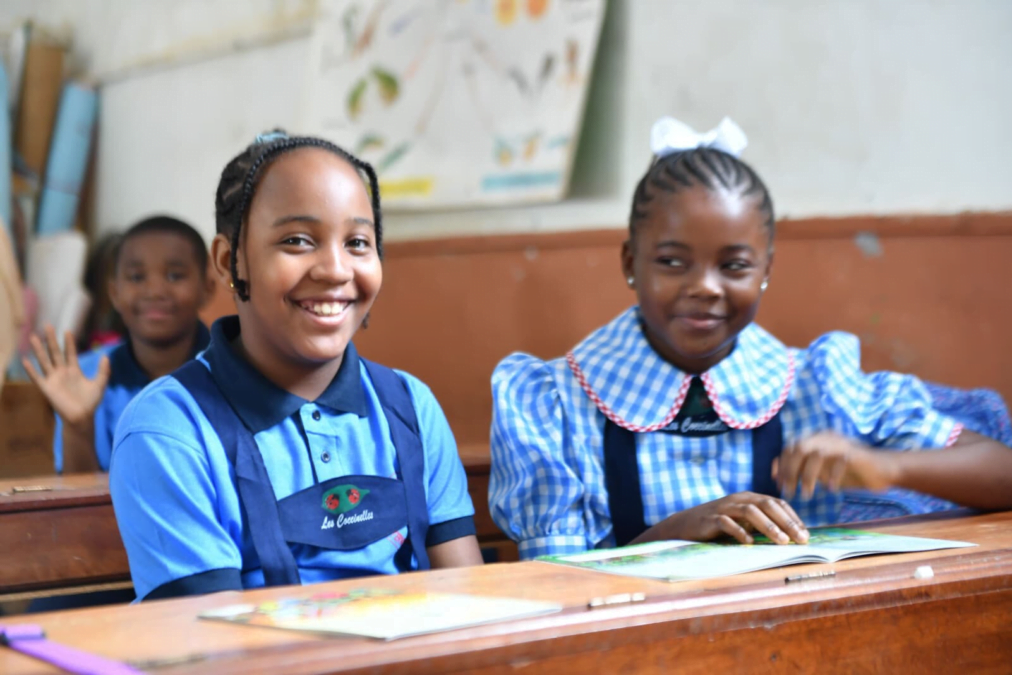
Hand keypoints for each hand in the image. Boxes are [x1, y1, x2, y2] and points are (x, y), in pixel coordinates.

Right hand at [22, 325, 109, 427]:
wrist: (82, 417)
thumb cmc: (90, 402)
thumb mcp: (99, 384)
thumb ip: (103, 371)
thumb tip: (106, 356)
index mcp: (74, 370)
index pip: (70, 353)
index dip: (69, 343)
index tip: (67, 331)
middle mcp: (62, 372)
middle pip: (55, 353)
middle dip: (51, 340)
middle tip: (47, 325)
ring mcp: (54, 380)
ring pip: (45, 361)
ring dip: (39, 350)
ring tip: (33, 337)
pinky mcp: (47, 389)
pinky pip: (37, 378)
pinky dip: (31, 370)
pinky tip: (25, 360)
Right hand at [657, 492, 809, 544]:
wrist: (685, 525)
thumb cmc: (718, 526)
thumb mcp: (742, 523)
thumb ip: (761, 525)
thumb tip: (790, 537)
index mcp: (749, 498)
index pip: (776, 503)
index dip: (793, 517)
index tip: (806, 534)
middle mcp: (738, 499)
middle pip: (767, 505)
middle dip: (787, 522)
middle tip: (801, 539)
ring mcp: (724, 507)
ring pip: (750, 511)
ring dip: (769, 526)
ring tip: (782, 541)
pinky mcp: (710, 518)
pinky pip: (727, 522)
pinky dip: (740, 532)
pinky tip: (749, 543)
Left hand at [774, 431, 898, 499]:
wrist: (884, 469)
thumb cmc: (850, 472)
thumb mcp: (821, 472)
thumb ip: (801, 470)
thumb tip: (776, 475)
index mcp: (816, 439)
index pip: (790, 447)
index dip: (781, 465)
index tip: (778, 483)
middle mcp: (825, 437)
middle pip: (799, 449)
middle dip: (790, 471)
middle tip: (789, 492)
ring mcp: (839, 443)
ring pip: (815, 454)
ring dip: (808, 476)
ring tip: (807, 494)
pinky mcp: (853, 452)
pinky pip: (837, 462)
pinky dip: (831, 477)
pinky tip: (831, 489)